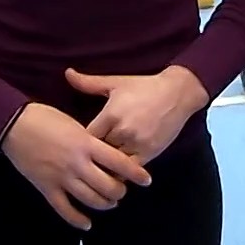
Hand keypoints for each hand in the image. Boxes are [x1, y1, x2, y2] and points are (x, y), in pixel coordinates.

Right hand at [1, 102, 153, 230]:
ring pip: (91, 200)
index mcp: (86, 144)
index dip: (137, 174)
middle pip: (109, 187)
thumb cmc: (45, 117)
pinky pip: (65, 210)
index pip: (120, 163)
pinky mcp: (46, 188)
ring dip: (104, 204)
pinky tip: (87, 224)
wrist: (14, 124)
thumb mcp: (75, 124)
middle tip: (122, 190)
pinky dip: (77, 219)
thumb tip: (108, 152)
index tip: (146, 180)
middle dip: (120, 192)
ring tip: (109, 202)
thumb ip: (92, 141)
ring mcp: (62, 178)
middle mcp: (77, 163)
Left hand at [65, 66, 209, 164]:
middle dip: (93, 155)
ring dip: (108, 165)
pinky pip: (130, 171)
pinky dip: (123, 172)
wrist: (177, 93)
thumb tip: (67, 73)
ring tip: (100, 168)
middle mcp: (122, 131)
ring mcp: (137, 144)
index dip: (82, 142)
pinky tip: (118, 171)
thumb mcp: (115, 83)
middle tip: (86, 159)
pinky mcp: (150, 153)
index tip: (78, 144)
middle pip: (98, 153)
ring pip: (113, 165)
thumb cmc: (144, 87)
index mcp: (110, 115)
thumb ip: (88, 83)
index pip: (87, 137)